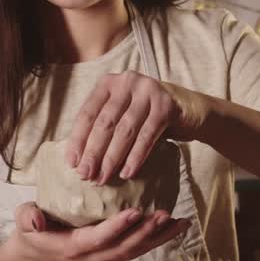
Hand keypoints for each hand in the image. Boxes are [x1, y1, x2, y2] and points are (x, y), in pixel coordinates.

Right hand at [9, 202, 189, 260]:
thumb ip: (29, 218)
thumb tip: (36, 221)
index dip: (116, 227)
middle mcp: (93, 258)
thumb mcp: (24, 220)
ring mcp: (105, 259)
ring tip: (179, 221)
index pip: (98, 239)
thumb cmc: (33, 229)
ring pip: (136, 251)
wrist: (38, 250)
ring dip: (159, 237)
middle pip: (124, 248)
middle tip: (164, 214)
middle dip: (146, 233)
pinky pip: (138, 248)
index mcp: (72, 248)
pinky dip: (159, 238)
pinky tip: (176, 225)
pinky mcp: (113, 255)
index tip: (134, 212)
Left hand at [65, 72, 206, 184]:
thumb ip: (102, 128)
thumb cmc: (145, 115)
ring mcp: (148, 91)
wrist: (187, 108)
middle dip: (93, 152)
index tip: (72, 164)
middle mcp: (127, 82)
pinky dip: (135, 157)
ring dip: (112, 158)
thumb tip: (79, 161)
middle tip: (85, 175)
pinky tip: (127, 173)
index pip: (87, 113)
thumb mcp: (121, 113)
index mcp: (109, 83)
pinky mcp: (166, 105)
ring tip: (103, 179)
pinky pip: (147, 136)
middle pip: (105, 123)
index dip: (78, 139)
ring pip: (124, 130)